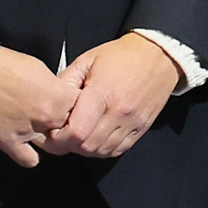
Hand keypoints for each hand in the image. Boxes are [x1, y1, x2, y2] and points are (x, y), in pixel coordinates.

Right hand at [0, 48, 71, 168]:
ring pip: (53, 147)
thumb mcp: (42, 70)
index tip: (73, 109)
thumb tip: (61, 96)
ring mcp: (30, 131)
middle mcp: (49, 117)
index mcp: (61, 98)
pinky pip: (28, 159)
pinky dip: (29, 157)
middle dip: (65, 125)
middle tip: (56, 120)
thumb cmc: (5, 65)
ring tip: (44, 132)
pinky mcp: (9, 141)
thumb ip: (57, 88)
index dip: (79, 110)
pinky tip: (28, 149)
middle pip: (70, 130)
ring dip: (50, 141)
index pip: (85, 112)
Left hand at [47, 36, 182, 159]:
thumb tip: (50, 102)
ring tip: (78, 136)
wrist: (157, 56)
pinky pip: (119, 149)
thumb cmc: (122, 57)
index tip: (51, 130)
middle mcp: (120, 111)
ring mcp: (133, 122)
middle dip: (68, 145)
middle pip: (87, 146)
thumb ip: (66, 82)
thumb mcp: (87, 60)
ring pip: (102, 151)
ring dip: (85, 148)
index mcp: (102, 94)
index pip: (76, 131)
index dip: (58, 137)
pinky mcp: (142, 127)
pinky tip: (96, 138)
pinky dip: (103, 149)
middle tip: (60, 135)